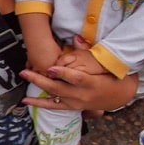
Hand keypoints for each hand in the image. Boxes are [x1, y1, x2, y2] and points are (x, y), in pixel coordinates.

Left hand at [22, 37, 137, 111]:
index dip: (63, 74)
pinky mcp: (71, 107)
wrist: (118, 96)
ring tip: (24, 81)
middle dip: (40, 80)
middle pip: (58, 88)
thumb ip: (87, 51)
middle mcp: (82, 95)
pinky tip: (26, 101)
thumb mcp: (103, 65)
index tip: (50, 68)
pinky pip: (53, 107)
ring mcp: (75, 103)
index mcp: (91, 83)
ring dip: (36, 90)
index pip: (76, 78)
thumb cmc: (111, 76)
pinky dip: (39, 104)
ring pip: (53, 97)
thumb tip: (75, 37)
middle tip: (25, 72)